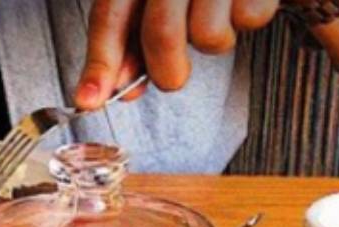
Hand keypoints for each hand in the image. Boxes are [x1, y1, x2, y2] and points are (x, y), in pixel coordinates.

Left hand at [75, 0, 278, 109]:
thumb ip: (136, 37)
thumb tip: (121, 83)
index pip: (109, 15)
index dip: (99, 63)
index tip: (89, 100)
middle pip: (161, 34)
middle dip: (165, 71)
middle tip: (171, 77)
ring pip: (208, 36)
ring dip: (213, 42)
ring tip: (215, 15)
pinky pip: (249, 18)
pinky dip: (246, 19)